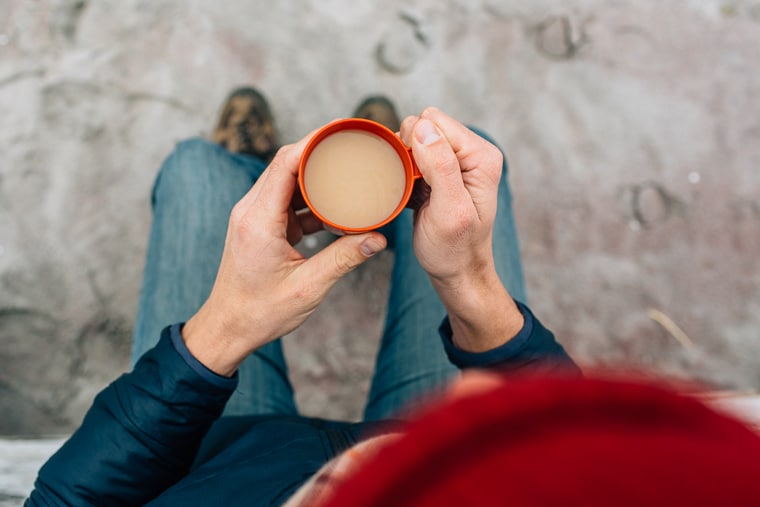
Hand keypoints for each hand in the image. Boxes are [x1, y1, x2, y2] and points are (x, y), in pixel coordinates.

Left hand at [183, 132, 386, 376]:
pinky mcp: (260, 226)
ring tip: (349, 172)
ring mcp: (254, 217)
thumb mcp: (308, 287)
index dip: (313, 141)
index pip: (285, 163)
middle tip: (353, 146)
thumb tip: (378, 239)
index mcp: (259, 220)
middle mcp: (251, 211)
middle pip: (286, 164)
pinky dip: (311, 200)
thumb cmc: (259, 312)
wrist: (228, 328)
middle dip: (320, 152)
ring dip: (316, 176)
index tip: (341, 130)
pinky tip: (336, 207)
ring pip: (288, 181)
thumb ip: (343, 258)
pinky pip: (288, 201)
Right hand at [400, 108, 522, 351]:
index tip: (421, 183)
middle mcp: (471, 152)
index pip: (434, 122)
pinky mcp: (439, 171)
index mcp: (481, 155)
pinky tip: (412, 194)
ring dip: (405, 164)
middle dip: (410, 154)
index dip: (418, 148)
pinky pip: (410, 155)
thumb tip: (423, 127)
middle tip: (417, 189)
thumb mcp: (450, 210)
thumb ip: (440, 166)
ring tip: (415, 193)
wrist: (456, 272)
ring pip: (412, 138)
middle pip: (422, 125)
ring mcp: (454, 160)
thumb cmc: (455, 249)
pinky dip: (404, 173)